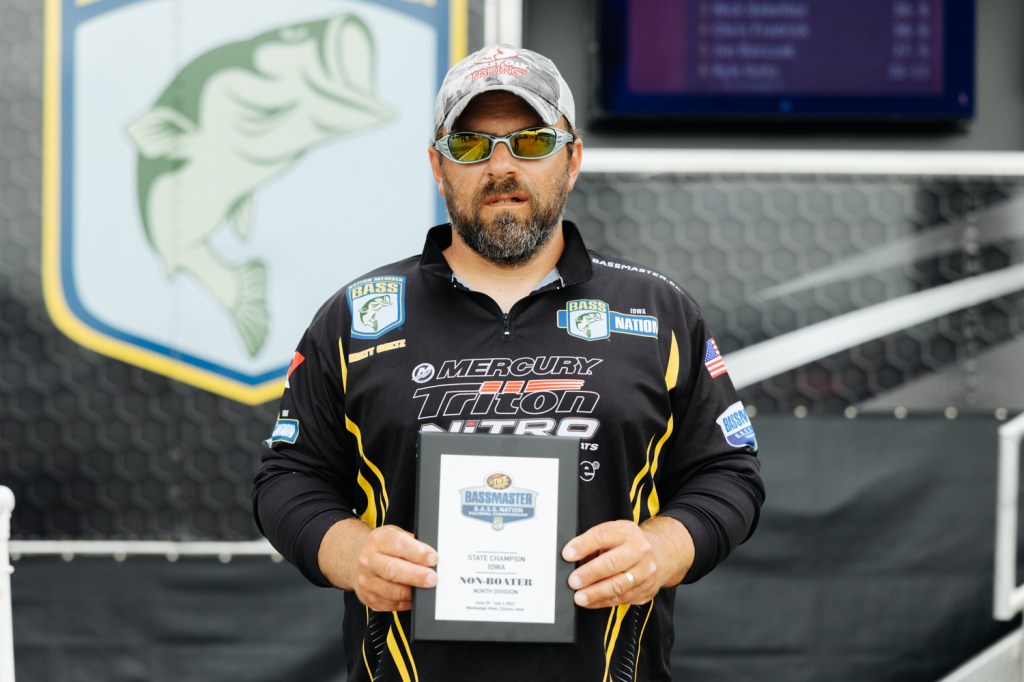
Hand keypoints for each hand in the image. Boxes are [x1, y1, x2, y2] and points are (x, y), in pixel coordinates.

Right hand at [320, 521, 437, 611]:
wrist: (355, 559)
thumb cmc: (381, 547)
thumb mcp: (394, 534)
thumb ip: (412, 542)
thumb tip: (432, 556)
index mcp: (378, 540)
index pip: (398, 544)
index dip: (417, 552)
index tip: (432, 558)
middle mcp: (369, 560)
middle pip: (393, 570)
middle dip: (416, 576)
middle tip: (432, 579)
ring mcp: (366, 581)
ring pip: (392, 591)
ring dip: (412, 593)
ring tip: (425, 589)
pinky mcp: (368, 598)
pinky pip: (390, 605)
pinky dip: (405, 603)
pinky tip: (412, 597)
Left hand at [561, 517, 692, 608]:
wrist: (660, 553)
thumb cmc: (628, 544)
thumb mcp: (613, 533)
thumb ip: (593, 543)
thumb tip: (571, 557)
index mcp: (626, 532)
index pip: (602, 536)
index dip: (583, 545)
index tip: (568, 554)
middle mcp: (639, 550)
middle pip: (612, 563)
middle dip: (590, 573)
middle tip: (573, 581)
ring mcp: (645, 572)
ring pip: (618, 585)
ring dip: (596, 592)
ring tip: (580, 596)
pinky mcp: (646, 590)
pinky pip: (621, 599)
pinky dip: (602, 602)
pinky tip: (590, 602)